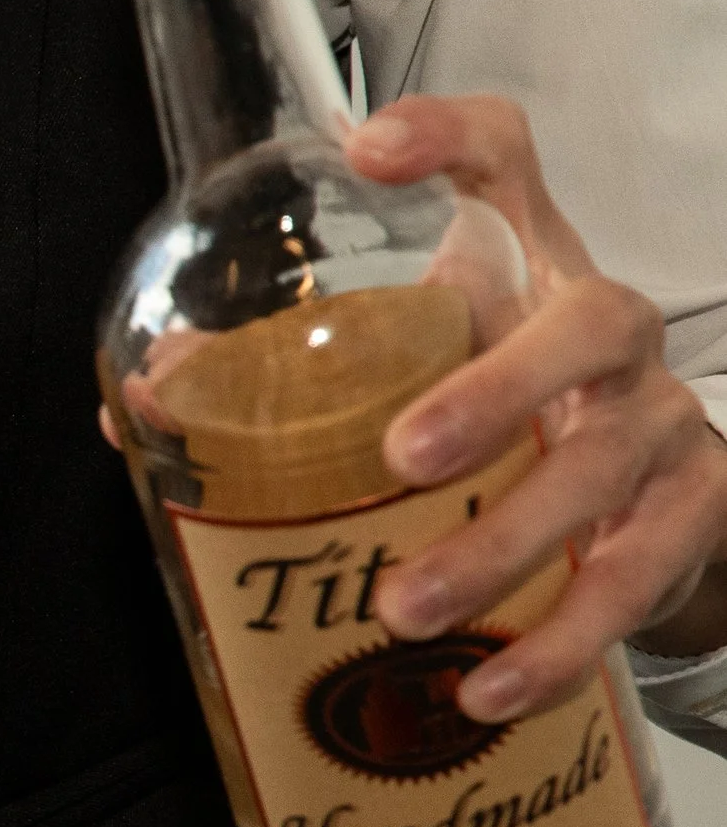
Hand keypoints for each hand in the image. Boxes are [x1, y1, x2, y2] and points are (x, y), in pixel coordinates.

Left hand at [345, 97, 726, 720]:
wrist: (647, 502)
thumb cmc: (505, 419)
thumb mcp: (412, 373)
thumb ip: (288, 375)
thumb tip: (153, 396)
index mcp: (527, 274)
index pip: (507, 164)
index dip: (447, 139)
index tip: (366, 149)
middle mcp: (607, 333)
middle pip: (583, 327)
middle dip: (495, 393)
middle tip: (401, 456)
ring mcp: (660, 424)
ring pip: (600, 472)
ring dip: (503, 548)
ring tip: (408, 608)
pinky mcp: (693, 516)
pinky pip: (632, 582)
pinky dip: (556, 644)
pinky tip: (487, 687)